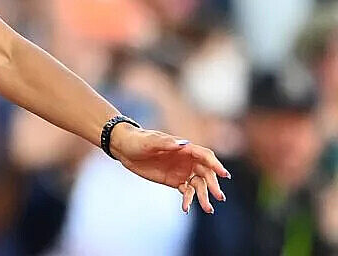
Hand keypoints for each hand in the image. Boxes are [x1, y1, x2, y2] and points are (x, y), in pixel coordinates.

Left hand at [110, 124, 229, 213]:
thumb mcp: (149, 141)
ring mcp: (182, 171)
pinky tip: (186, 208)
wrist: (125, 148)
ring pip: (198, 185)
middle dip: (213, 185)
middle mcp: (187, 160)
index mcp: (184, 148)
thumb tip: (183, 144)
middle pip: (206, 173)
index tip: (224, 175)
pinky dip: (188, 200)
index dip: (215, 165)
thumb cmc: (138, 140)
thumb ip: (165, 143)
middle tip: (219, 197)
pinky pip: (186, 191)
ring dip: (204, 196)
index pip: (205, 156)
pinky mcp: (174, 180)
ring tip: (209, 209)